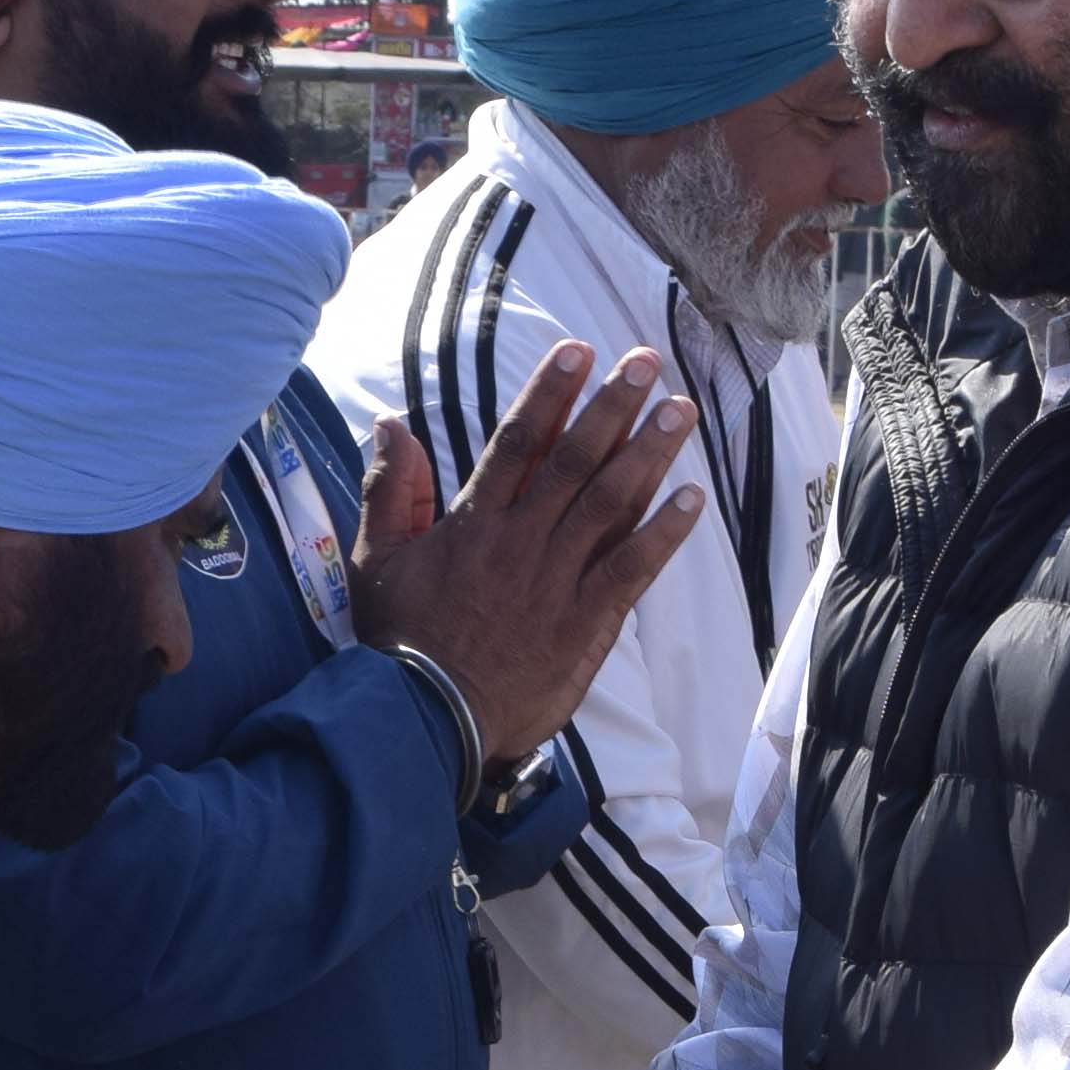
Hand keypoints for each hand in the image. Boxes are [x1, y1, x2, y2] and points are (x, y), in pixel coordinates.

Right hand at [347, 344, 704, 775]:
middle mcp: (522, 540)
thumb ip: (391, 491)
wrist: (428, 718)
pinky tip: (693, 497)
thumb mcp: (377, 561)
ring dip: (649, 452)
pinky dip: (664, 532)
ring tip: (680, 409)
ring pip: (610, 503)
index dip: (551, 393)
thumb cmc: (402, 642)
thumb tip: (391, 425)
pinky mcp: (586, 621)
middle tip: (646, 362)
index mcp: (474, 522)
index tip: (579, 352)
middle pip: (575, 460)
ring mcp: (558, 579)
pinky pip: (632, 568)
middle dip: (613, 406)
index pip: (518, 442)